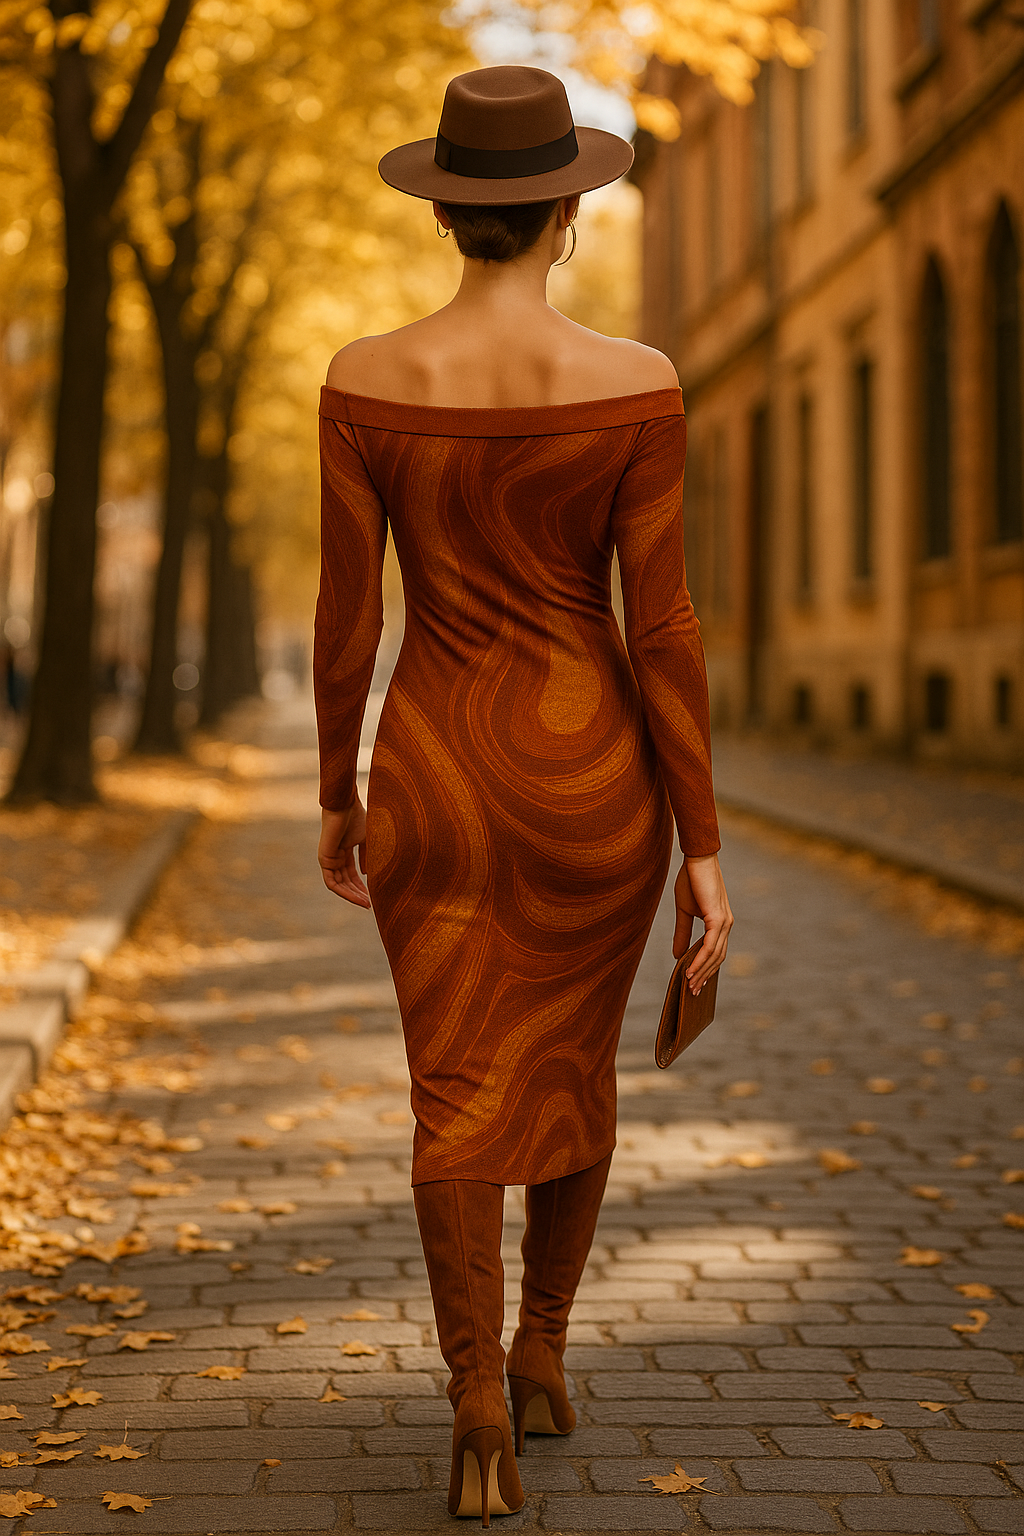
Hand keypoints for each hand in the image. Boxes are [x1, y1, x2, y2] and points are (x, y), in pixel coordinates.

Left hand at [318, 798, 370, 907]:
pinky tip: (356, 896)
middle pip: (345, 881)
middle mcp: (335, 856)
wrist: (345, 805)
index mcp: (344, 850)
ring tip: (365, 903)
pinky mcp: (324, 860)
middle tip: (370, 904)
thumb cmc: (357, 817)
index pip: (352, 873)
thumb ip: (367, 856)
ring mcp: (328, 859)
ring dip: (352, 895)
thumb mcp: (367, 839)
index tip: (373, 895)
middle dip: (358, 893)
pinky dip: (343, 891)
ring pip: (339, 884)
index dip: (362, 885)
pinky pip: (332, 882)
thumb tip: (367, 873)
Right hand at [672, 851, 732, 994]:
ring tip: (688, 985)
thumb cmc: (691, 880)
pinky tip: (689, 968)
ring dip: (701, 972)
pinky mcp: (718, 918)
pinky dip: (699, 959)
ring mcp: (724, 922)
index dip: (706, 969)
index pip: (715, 952)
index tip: (695, 984)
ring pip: (714, 955)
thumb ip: (682, 933)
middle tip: (691, 992)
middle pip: (717, 958)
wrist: (696, 859)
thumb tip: (677, 954)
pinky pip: (710, 945)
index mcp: (720, 923)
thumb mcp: (683, 911)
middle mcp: (727, 925)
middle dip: (704, 976)